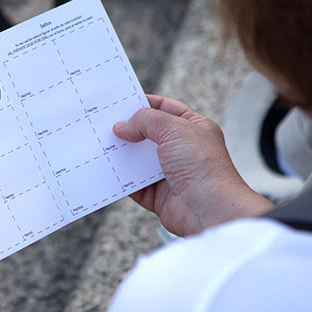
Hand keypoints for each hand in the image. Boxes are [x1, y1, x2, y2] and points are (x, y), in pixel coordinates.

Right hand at [114, 95, 272, 235]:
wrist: (210, 209)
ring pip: (139, 160)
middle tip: (105, 124)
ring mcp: (171, 173)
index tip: (122, 102)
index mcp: (194, 128)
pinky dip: (122, 181)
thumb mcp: (174, 128)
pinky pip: (135, 186)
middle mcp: (183, 150)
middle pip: (149, 134)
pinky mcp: (159, 196)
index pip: (166, 108)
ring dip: (123, 155)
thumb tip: (122, 126)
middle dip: (129, 130)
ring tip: (101, 146)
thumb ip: (145, 120)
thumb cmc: (203, 166)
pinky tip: (108, 172)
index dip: (145, 104)